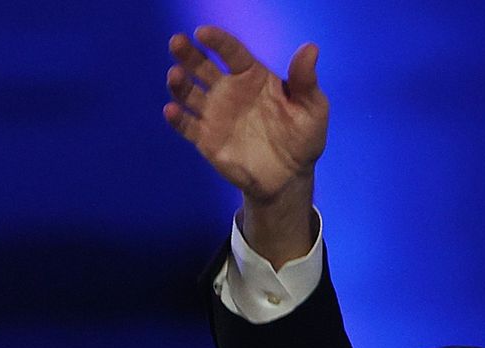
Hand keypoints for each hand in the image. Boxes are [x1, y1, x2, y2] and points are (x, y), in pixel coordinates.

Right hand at [164, 26, 326, 202]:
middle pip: (202, 66)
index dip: (218, 41)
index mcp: (252, 76)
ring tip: (175, 75)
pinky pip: (187, 126)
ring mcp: (214, 113)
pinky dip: (177, 119)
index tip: (203, 33)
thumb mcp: (312, 108)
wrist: (291, 177)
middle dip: (188, 54)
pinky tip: (172, 111)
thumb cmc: (303, 137)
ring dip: (179, 83)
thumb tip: (311, 48)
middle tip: (177, 42)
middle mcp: (228, 90)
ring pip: (189, 93)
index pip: (232, 52)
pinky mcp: (205, 138)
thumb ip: (306, 80)